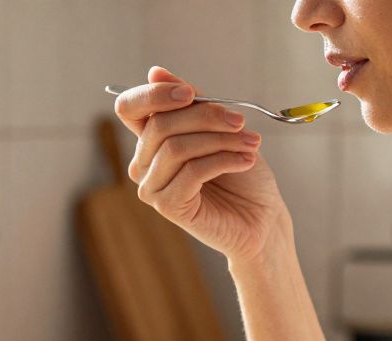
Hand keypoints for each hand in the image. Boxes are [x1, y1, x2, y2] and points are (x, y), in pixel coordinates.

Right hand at [113, 66, 291, 260]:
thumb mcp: (219, 127)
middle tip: (240, 122)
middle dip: (206, 116)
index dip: (154, 95)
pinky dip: (223, 160)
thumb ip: (190, 102)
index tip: (190, 93)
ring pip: (176, 147)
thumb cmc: (241, 173)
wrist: (262, 217)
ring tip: (251, 144)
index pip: (129, 108)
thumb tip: (155, 72)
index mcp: (151, 139)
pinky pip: (191, 171)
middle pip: (160, 124)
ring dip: (220, 140)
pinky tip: (245, 161)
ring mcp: (152, 187)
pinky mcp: (168, 206)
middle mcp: (143, 163)